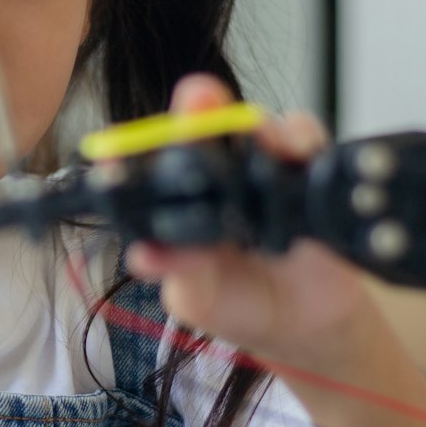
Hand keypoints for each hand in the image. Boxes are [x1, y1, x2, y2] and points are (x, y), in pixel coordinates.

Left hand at [125, 75, 375, 373]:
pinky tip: (295, 152)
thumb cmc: (243, 304)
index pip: (152, 167)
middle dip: (199, 109)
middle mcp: (217, 177)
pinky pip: (305, 140)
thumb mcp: (200, 298)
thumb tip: (142, 254)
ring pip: (256, 127)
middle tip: (196, 99)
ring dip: (256, 125)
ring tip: (255, 133)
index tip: (118, 153)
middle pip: (203, 128)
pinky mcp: (306, 169)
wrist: (308, 327)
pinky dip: (300, 139)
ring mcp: (261, 169)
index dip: (134, 153)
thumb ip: (177, 271)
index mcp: (180, 202)